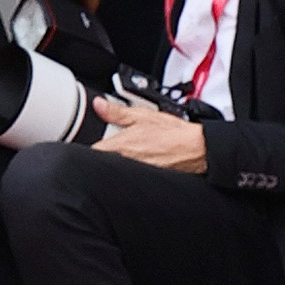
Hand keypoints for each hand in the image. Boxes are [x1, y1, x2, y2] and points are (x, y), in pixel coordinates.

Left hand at [93, 98, 208, 172]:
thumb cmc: (173, 133)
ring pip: (113, 168)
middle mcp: (121, 163)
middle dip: (104, 152)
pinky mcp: (140, 179)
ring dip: (117, 161)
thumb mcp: (144, 115)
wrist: (194, 149)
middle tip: (117, 142)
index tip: (94, 139)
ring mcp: (130, 173)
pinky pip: (126, 174)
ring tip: (134, 150)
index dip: (91, 144)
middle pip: (100, 161)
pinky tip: (142, 159)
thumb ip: (117, 111)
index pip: (90, 151)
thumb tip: (99, 105)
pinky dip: (129, 168)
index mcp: (118, 147)